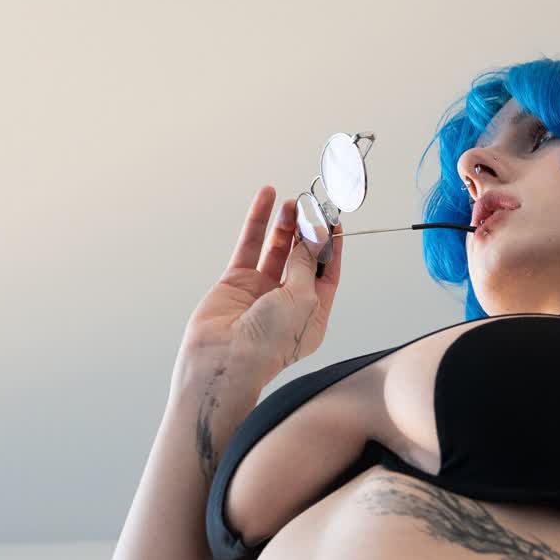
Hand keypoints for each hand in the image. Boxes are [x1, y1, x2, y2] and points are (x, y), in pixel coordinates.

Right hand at [183, 185, 342, 386]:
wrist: (226, 360)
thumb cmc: (269, 344)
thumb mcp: (303, 299)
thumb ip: (307, 264)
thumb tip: (313, 238)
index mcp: (312, 316)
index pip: (327, 274)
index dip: (331, 247)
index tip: (334, 221)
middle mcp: (287, 304)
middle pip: (302, 259)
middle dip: (308, 232)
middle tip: (312, 206)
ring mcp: (261, 292)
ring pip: (276, 249)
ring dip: (285, 225)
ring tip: (292, 202)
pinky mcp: (237, 281)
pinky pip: (250, 245)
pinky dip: (258, 222)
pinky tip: (267, 199)